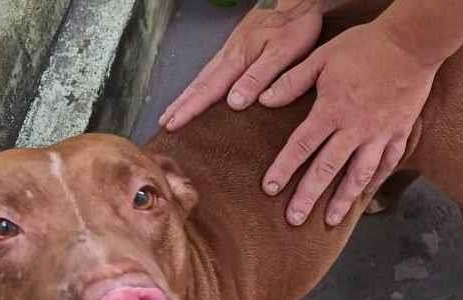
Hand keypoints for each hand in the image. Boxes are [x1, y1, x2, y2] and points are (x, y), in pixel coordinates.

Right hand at [159, 0, 322, 130]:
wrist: (297, 1)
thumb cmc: (294, 25)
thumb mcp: (281, 53)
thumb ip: (258, 77)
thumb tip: (233, 103)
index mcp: (238, 59)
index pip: (208, 90)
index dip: (190, 109)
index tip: (174, 124)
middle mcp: (229, 56)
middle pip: (199, 85)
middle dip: (181, 105)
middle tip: (165, 124)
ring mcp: (231, 51)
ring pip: (203, 78)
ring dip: (186, 96)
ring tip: (173, 111)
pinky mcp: (237, 48)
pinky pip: (212, 71)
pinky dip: (199, 85)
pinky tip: (198, 91)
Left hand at [260, 21, 440, 225]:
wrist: (411, 42)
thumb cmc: (364, 47)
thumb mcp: (321, 58)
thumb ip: (292, 81)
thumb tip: (263, 100)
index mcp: (331, 111)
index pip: (301, 146)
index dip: (283, 169)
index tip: (270, 189)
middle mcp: (354, 130)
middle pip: (326, 170)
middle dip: (308, 197)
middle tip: (294, 220)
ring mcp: (379, 134)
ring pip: (358, 175)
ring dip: (343, 200)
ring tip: (331, 220)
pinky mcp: (399, 133)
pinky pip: (388, 163)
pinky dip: (376, 182)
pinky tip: (367, 197)